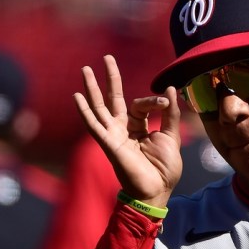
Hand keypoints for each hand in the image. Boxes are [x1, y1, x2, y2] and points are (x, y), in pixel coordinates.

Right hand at [73, 55, 181, 207]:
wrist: (157, 190)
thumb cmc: (164, 169)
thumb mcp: (172, 136)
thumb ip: (170, 113)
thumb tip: (168, 88)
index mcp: (138, 128)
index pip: (140, 105)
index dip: (152, 100)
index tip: (164, 102)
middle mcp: (123, 129)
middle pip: (113, 99)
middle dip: (110, 79)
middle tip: (107, 58)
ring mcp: (113, 136)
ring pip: (100, 107)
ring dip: (92, 88)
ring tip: (85, 69)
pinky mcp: (108, 144)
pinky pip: (93, 125)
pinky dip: (84, 111)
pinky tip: (77, 96)